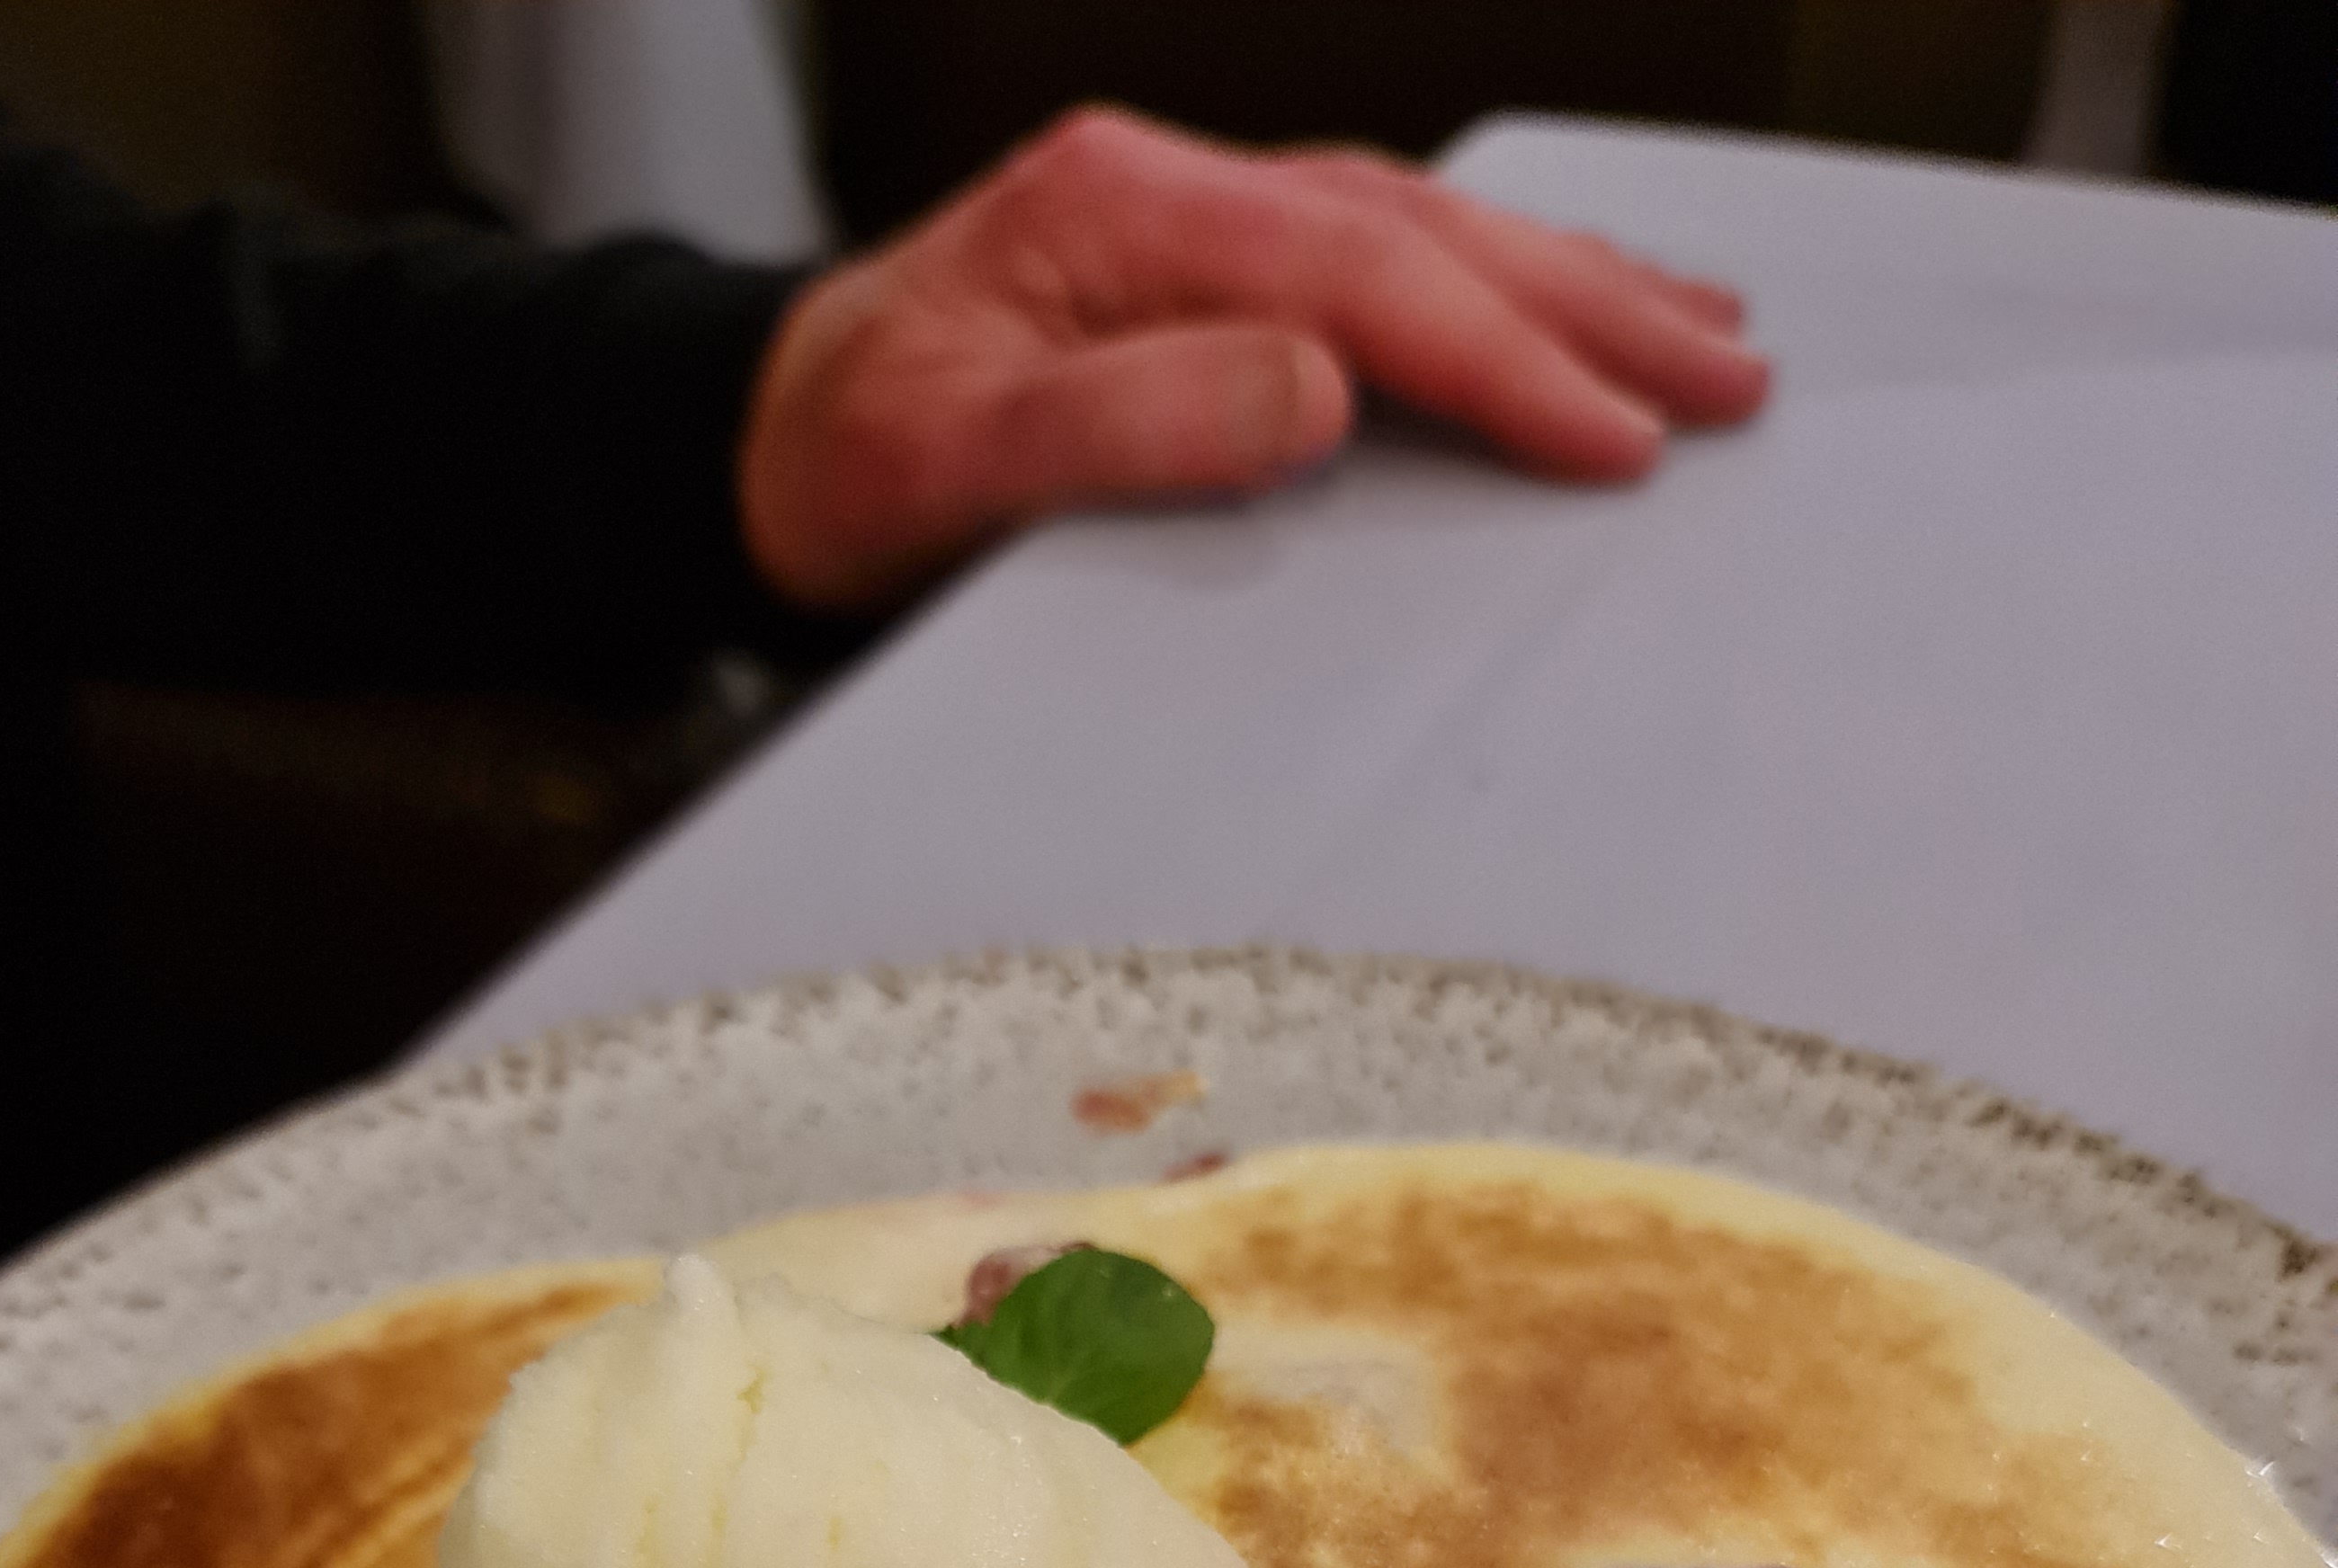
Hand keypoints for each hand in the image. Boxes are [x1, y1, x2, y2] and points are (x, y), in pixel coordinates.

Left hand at [740, 108, 1770, 614]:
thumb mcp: (947, 466)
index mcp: (1122, 214)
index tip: (1617, 437)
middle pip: (1424, 232)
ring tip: (1698, 337)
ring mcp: (1189, 225)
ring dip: (1569, 286)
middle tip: (1730, 382)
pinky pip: (1377, 261)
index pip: (1364, 280)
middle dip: (1589, 308)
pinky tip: (1555, 313)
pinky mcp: (1196, 274)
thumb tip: (1311, 391)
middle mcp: (1170, 193)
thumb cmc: (832, 466)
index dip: (1505, 360)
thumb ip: (1124, 425)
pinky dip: (1486, 289)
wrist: (744, 447)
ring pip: (1421, 231)